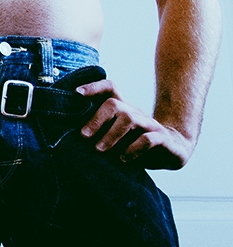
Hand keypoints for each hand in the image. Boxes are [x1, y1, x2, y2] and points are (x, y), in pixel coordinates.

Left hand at [76, 79, 193, 169]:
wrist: (173, 150)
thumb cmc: (136, 146)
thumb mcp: (116, 139)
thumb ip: (99, 135)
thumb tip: (73, 140)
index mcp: (124, 111)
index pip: (110, 89)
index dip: (94, 87)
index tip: (76, 93)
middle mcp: (136, 114)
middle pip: (114, 104)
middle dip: (97, 120)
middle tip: (84, 137)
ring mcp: (150, 125)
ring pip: (129, 119)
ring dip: (111, 135)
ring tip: (100, 150)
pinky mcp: (162, 140)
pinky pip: (148, 139)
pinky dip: (133, 149)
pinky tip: (123, 159)